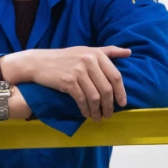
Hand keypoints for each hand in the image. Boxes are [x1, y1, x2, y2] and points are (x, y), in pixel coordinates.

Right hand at [1, 46, 130, 120]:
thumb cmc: (64, 58)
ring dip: (97, 110)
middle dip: (109, 105)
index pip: (115, 76)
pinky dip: (85, 109)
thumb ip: (108, 51)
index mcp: (96, 54)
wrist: (38, 62)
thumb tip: (129, 52)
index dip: (121, 92)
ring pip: (95, 97)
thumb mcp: (86, 50)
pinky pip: (82, 100)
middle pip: (106, 89)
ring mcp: (78, 71)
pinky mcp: (68, 81)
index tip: (122, 104)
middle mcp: (89, 61)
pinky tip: (86, 114)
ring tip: (97, 117)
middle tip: (108, 114)